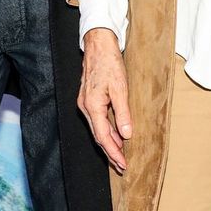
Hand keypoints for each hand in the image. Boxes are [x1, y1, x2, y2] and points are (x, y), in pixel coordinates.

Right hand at [78, 28, 132, 173]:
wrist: (98, 45)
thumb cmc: (109, 63)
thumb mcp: (120, 88)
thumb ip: (122, 112)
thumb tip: (126, 134)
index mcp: (92, 106)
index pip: (103, 136)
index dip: (113, 152)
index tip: (123, 163)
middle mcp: (85, 107)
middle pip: (98, 136)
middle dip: (110, 152)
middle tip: (122, 166)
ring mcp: (85, 103)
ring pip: (97, 129)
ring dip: (109, 143)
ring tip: (120, 155)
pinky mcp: (88, 99)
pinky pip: (97, 121)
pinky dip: (107, 131)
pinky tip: (116, 135)